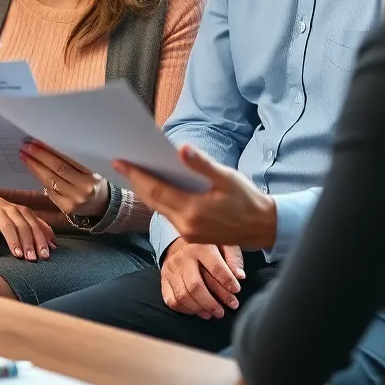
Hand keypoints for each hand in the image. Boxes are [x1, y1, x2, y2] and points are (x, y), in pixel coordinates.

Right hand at [0, 185, 56, 260]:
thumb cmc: (2, 212)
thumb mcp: (20, 216)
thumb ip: (37, 227)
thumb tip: (54, 245)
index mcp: (21, 211)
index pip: (35, 226)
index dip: (41, 240)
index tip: (46, 255)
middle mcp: (10, 211)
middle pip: (22, 227)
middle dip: (29, 243)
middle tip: (33, 259)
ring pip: (7, 226)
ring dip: (13, 241)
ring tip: (18, 255)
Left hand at [19, 139, 109, 217]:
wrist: (103, 204)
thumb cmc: (95, 180)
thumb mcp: (92, 168)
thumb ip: (75, 159)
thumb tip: (50, 144)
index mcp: (93, 174)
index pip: (68, 159)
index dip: (51, 150)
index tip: (37, 141)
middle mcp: (84, 188)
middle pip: (57, 168)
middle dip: (39, 156)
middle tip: (26, 147)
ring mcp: (74, 200)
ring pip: (50, 180)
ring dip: (34, 167)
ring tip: (24, 156)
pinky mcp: (66, 208)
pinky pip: (49, 191)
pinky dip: (40, 179)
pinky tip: (33, 169)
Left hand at [113, 143, 276, 249]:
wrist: (264, 227)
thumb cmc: (248, 200)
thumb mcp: (227, 178)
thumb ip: (203, 164)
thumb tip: (182, 149)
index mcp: (194, 211)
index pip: (156, 190)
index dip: (136, 175)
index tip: (120, 162)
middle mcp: (186, 226)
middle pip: (152, 201)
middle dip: (135, 181)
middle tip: (119, 163)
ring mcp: (187, 233)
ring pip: (158, 209)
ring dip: (145, 191)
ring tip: (133, 171)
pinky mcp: (191, 235)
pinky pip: (168, 214)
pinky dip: (158, 200)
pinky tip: (154, 186)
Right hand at [160, 240, 245, 319]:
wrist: (179, 242)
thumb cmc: (206, 246)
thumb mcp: (223, 244)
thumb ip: (233, 258)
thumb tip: (240, 276)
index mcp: (199, 246)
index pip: (214, 267)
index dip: (227, 281)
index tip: (236, 290)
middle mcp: (183, 258)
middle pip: (196, 286)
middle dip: (212, 303)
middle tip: (225, 310)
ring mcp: (171, 270)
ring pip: (183, 296)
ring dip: (200, 309)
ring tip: (213, 313)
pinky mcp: (164, 280)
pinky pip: (172, 300)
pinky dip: (185, 310)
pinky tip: (198, 310)